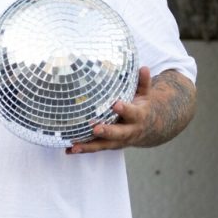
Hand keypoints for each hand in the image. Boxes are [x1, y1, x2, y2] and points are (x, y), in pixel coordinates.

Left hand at [65, 67, 195, 154]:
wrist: (149, 129)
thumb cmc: (142, 107)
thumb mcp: (145, 95)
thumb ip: (143, 82)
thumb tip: (143, 67)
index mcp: (138, 117)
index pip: (132, 113)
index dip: (125, 110)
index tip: (116, 104)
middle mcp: (129, 131)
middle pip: (118, 133)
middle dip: (107, 131)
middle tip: (96, 128)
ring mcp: (119, 141)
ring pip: (104, 145)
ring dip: (89, 146)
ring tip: (75, 146)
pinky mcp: (110, 145)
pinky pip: (96, 148)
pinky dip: (83, 149)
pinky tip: (68, 150)